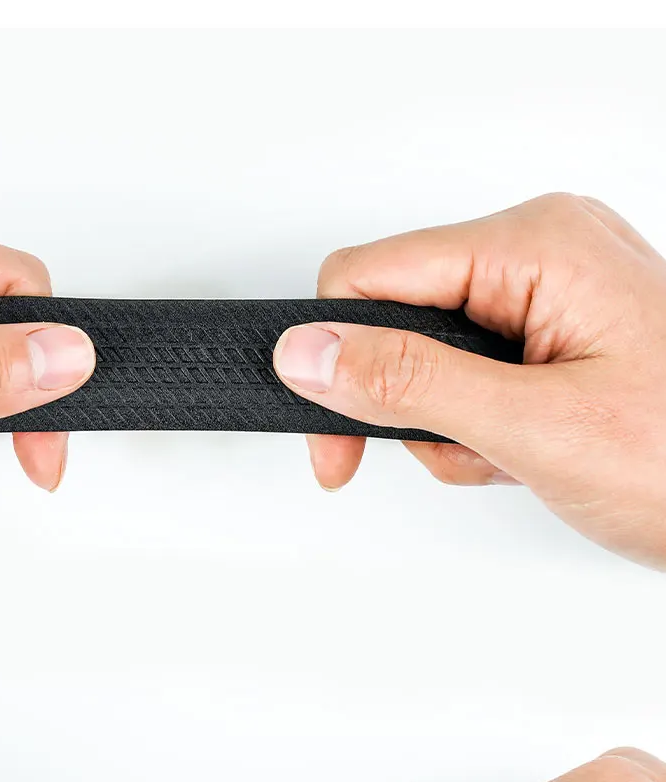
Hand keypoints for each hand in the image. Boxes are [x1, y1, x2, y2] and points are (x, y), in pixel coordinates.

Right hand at [273, 193, 665, 567]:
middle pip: (397, 317)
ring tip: (516, 454)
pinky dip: (480, 430)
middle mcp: (542, 254)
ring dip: (452, 428)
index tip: (331, 442)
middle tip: (452, 452)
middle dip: (410, 404)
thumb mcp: (535, 427)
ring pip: (429, 358)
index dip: (332, 359)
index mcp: (536, 245)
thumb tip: (310, 352)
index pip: (370, 275)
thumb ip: (411, 383)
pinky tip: (527, 452)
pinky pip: (470, 377)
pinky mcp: (554, 337)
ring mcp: (551, 295)